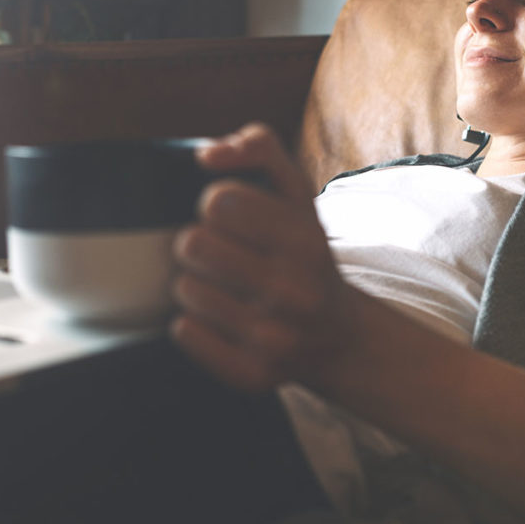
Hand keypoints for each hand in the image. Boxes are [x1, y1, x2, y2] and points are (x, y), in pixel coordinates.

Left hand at [170, 123, 354, 390]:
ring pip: (184, 289)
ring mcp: (274, 337)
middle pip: (193, 244)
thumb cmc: (305, 256)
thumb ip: (261, 149)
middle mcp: (294, 290)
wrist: (340, 338)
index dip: (217, 205)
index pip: (218, 200)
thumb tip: (208, 154)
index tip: (234, 220)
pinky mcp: (252, 374)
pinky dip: (193, 324)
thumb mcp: (298, 195)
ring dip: (195, 284)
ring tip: (224, 289)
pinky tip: (221, 321)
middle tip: (222, 256)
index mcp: (306, 240)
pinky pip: (184, 331)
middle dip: (200, 244)